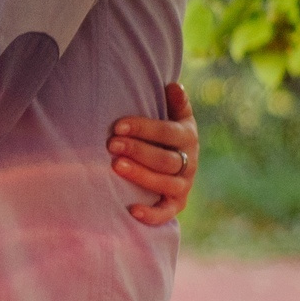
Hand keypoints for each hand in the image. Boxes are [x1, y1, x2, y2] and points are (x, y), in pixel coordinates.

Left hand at [110, 82, 197, 226]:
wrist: (175, 162)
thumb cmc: (164, 134)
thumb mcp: (175, 116)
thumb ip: (176, 104)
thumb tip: (173, 86)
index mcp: (187, 137)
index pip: (167, 132)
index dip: (143, 128)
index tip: (118, 126)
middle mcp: (188, 162)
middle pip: (164, 158)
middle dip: (137, 150)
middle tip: (111, 144)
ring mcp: (183, 185)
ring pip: (164, 183)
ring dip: (140, 175)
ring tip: (116, 166)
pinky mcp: (176, 204)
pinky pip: (166, 213)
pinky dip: (151, 214)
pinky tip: (132, 210)